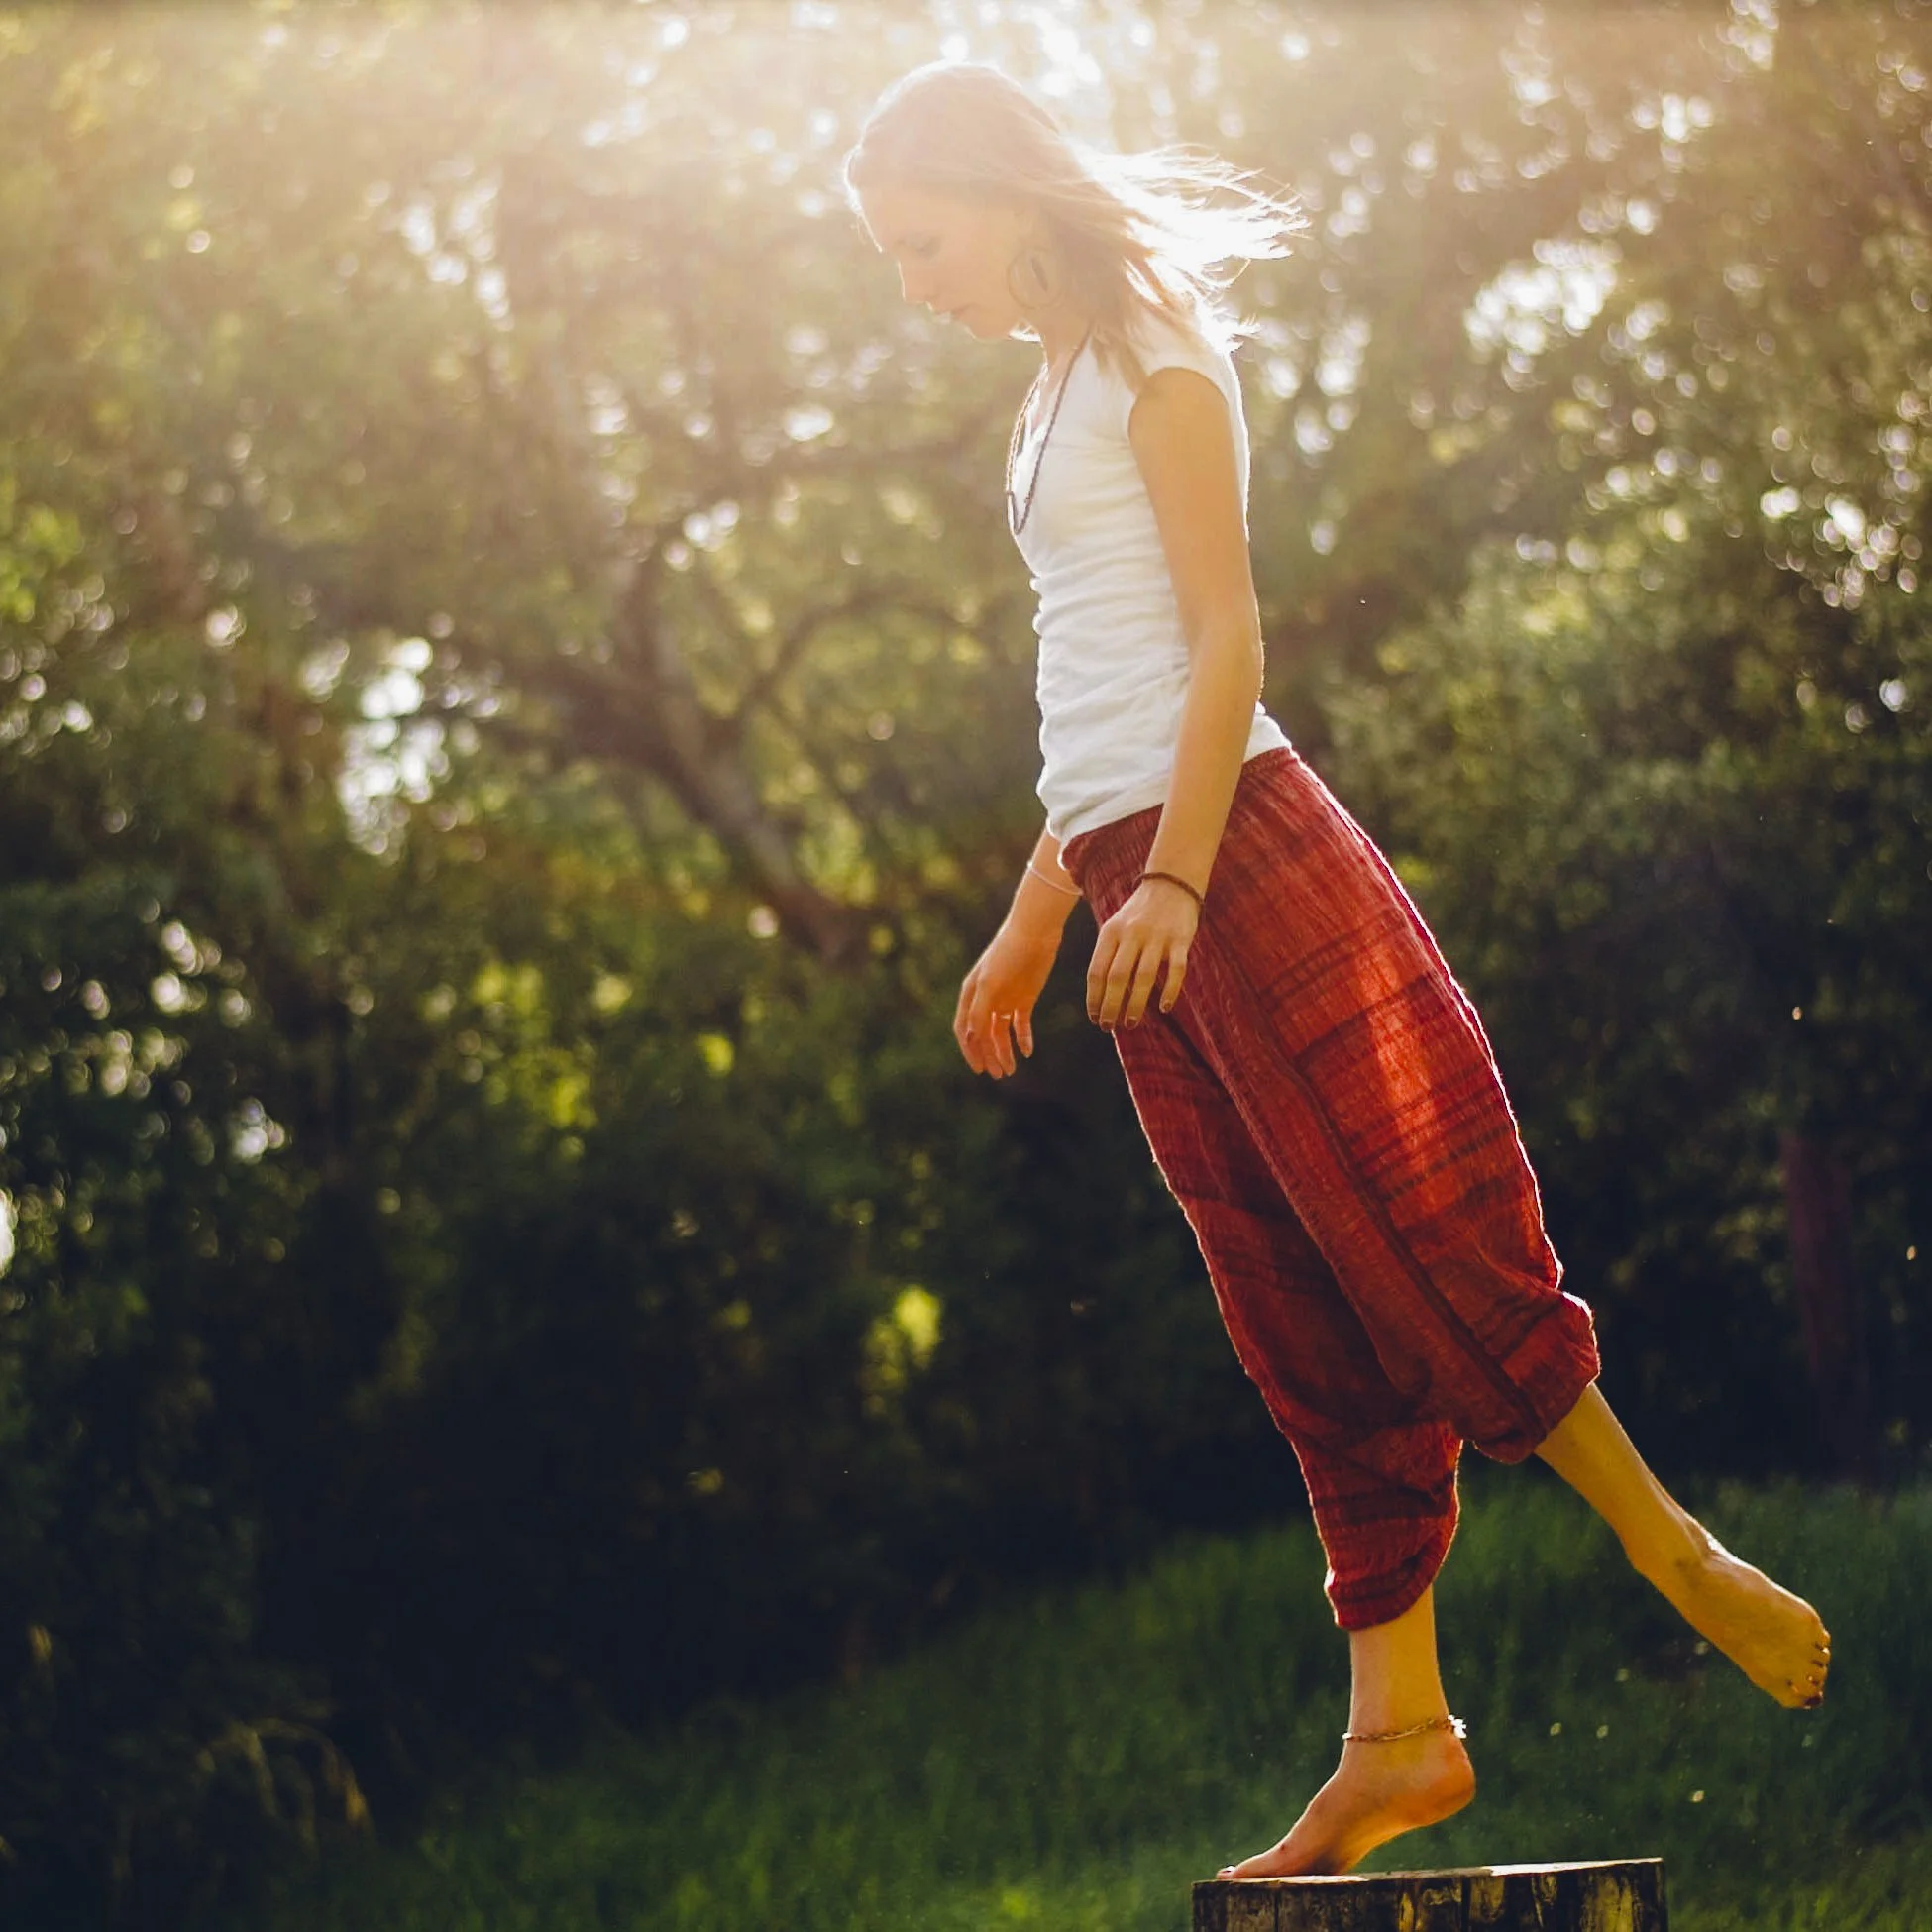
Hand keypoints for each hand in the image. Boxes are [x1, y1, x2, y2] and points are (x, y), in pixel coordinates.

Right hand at [954, 917, 1061, 1077]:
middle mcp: (986, 999)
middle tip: (1000, 1075)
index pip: (965, 1030)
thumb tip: (971, 1038)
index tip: (979, 1069)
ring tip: (1011, 1069)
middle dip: (989, 1056)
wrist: (1035, 932)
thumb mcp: (989, 983)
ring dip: (1004, 1052)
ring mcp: (1005, 999)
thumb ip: (979, 1010)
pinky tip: (1027, 1051)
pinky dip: (1023, 1038)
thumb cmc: (1007, 954)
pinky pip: (1020, 1025)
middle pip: (983, 1035)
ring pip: (1001, 1033)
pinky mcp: (1025, 998)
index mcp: (971, 995)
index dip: (970, 1051)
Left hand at [1087, 876, 1198, 1029]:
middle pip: (1117, 977)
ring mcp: (1157, 936)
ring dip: (1136, 1003)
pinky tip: (1165, 1007)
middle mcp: (1131, 934)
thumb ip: (1109, 956)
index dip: (1093, 998)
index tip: (1094, 1018)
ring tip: (1130, 1023)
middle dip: (1110, 1006)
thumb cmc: (1138, 914)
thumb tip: (1102, 997)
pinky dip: (1170, 990)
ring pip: (1144, 976)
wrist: (1171, 883)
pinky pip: (1176, 969)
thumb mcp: (1116, 927)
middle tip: (1109, 1027)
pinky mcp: (1180, 939)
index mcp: (1110, 932)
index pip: (1096, 971)